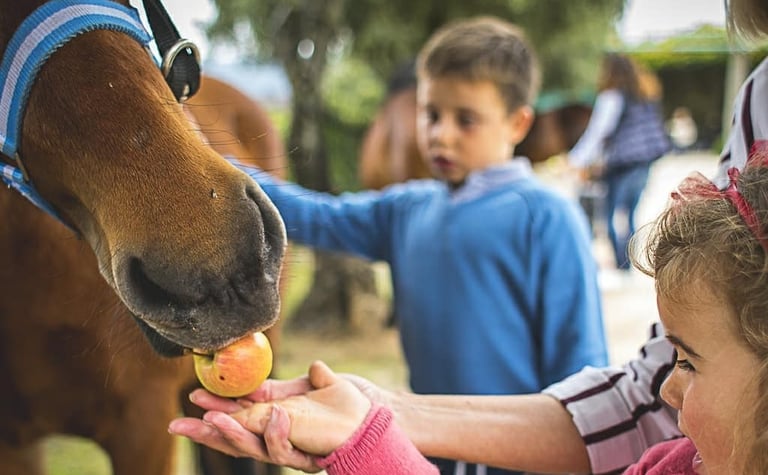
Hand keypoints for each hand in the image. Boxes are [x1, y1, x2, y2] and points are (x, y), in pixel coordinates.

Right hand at [169, 361, 372, 471]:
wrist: (378, 418)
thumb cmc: (351, 404)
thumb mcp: (323, 385)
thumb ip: (305, 380)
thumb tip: (296, 367)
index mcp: (278, 418)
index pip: (239, 416)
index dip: (216, 410)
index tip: (193, 398)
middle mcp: (280, 437)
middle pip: (236, 439)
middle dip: (207, 433)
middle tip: (178, 425)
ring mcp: (292, 449)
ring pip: (254, 449)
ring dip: (234, 436)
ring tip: (216, 422)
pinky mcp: (307, 456)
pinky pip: (284, 451)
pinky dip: (275, 436)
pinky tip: (273, 417)